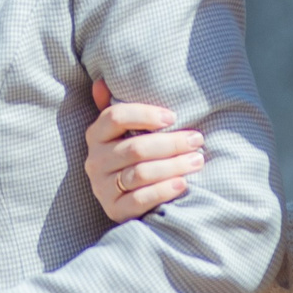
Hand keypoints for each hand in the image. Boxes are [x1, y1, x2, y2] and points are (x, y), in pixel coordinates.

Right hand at [85, 77, 204, 220]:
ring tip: (197, 160)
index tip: (173, 117)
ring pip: (140, 173)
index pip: (114, 117)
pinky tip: (183, 183)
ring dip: (173, 166)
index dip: (145, 115)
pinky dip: (163, 190)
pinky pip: (140, 199)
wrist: (126, 198)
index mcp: (95, 135)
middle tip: (196, 140)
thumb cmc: (131, 156)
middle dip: (170, 143)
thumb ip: (114, 107)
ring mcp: (102, 188)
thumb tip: (101, 81)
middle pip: (134, 148)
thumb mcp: (121, 131)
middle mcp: (95, 161)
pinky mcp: (114, 210)